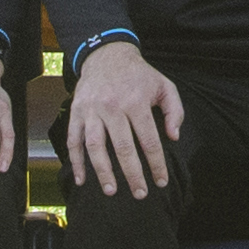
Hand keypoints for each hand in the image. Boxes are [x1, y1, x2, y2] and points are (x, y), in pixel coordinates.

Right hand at [64, 41, 182, 200]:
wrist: (107, 54)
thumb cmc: (139, 75)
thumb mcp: (164, 86)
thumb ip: (175, 111)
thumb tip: (173, 137)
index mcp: (136, 102)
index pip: (149, 140)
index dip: (156, 164)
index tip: (161, 181)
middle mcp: (113, 107)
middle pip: (123, 148)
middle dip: (132, 174)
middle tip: (140, 194)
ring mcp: (92, 110)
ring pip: (95, 146)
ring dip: (103, 171)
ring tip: (111, 191)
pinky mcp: (76, 111)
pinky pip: (73, 140)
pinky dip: (76, 161)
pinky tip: (82, 179)